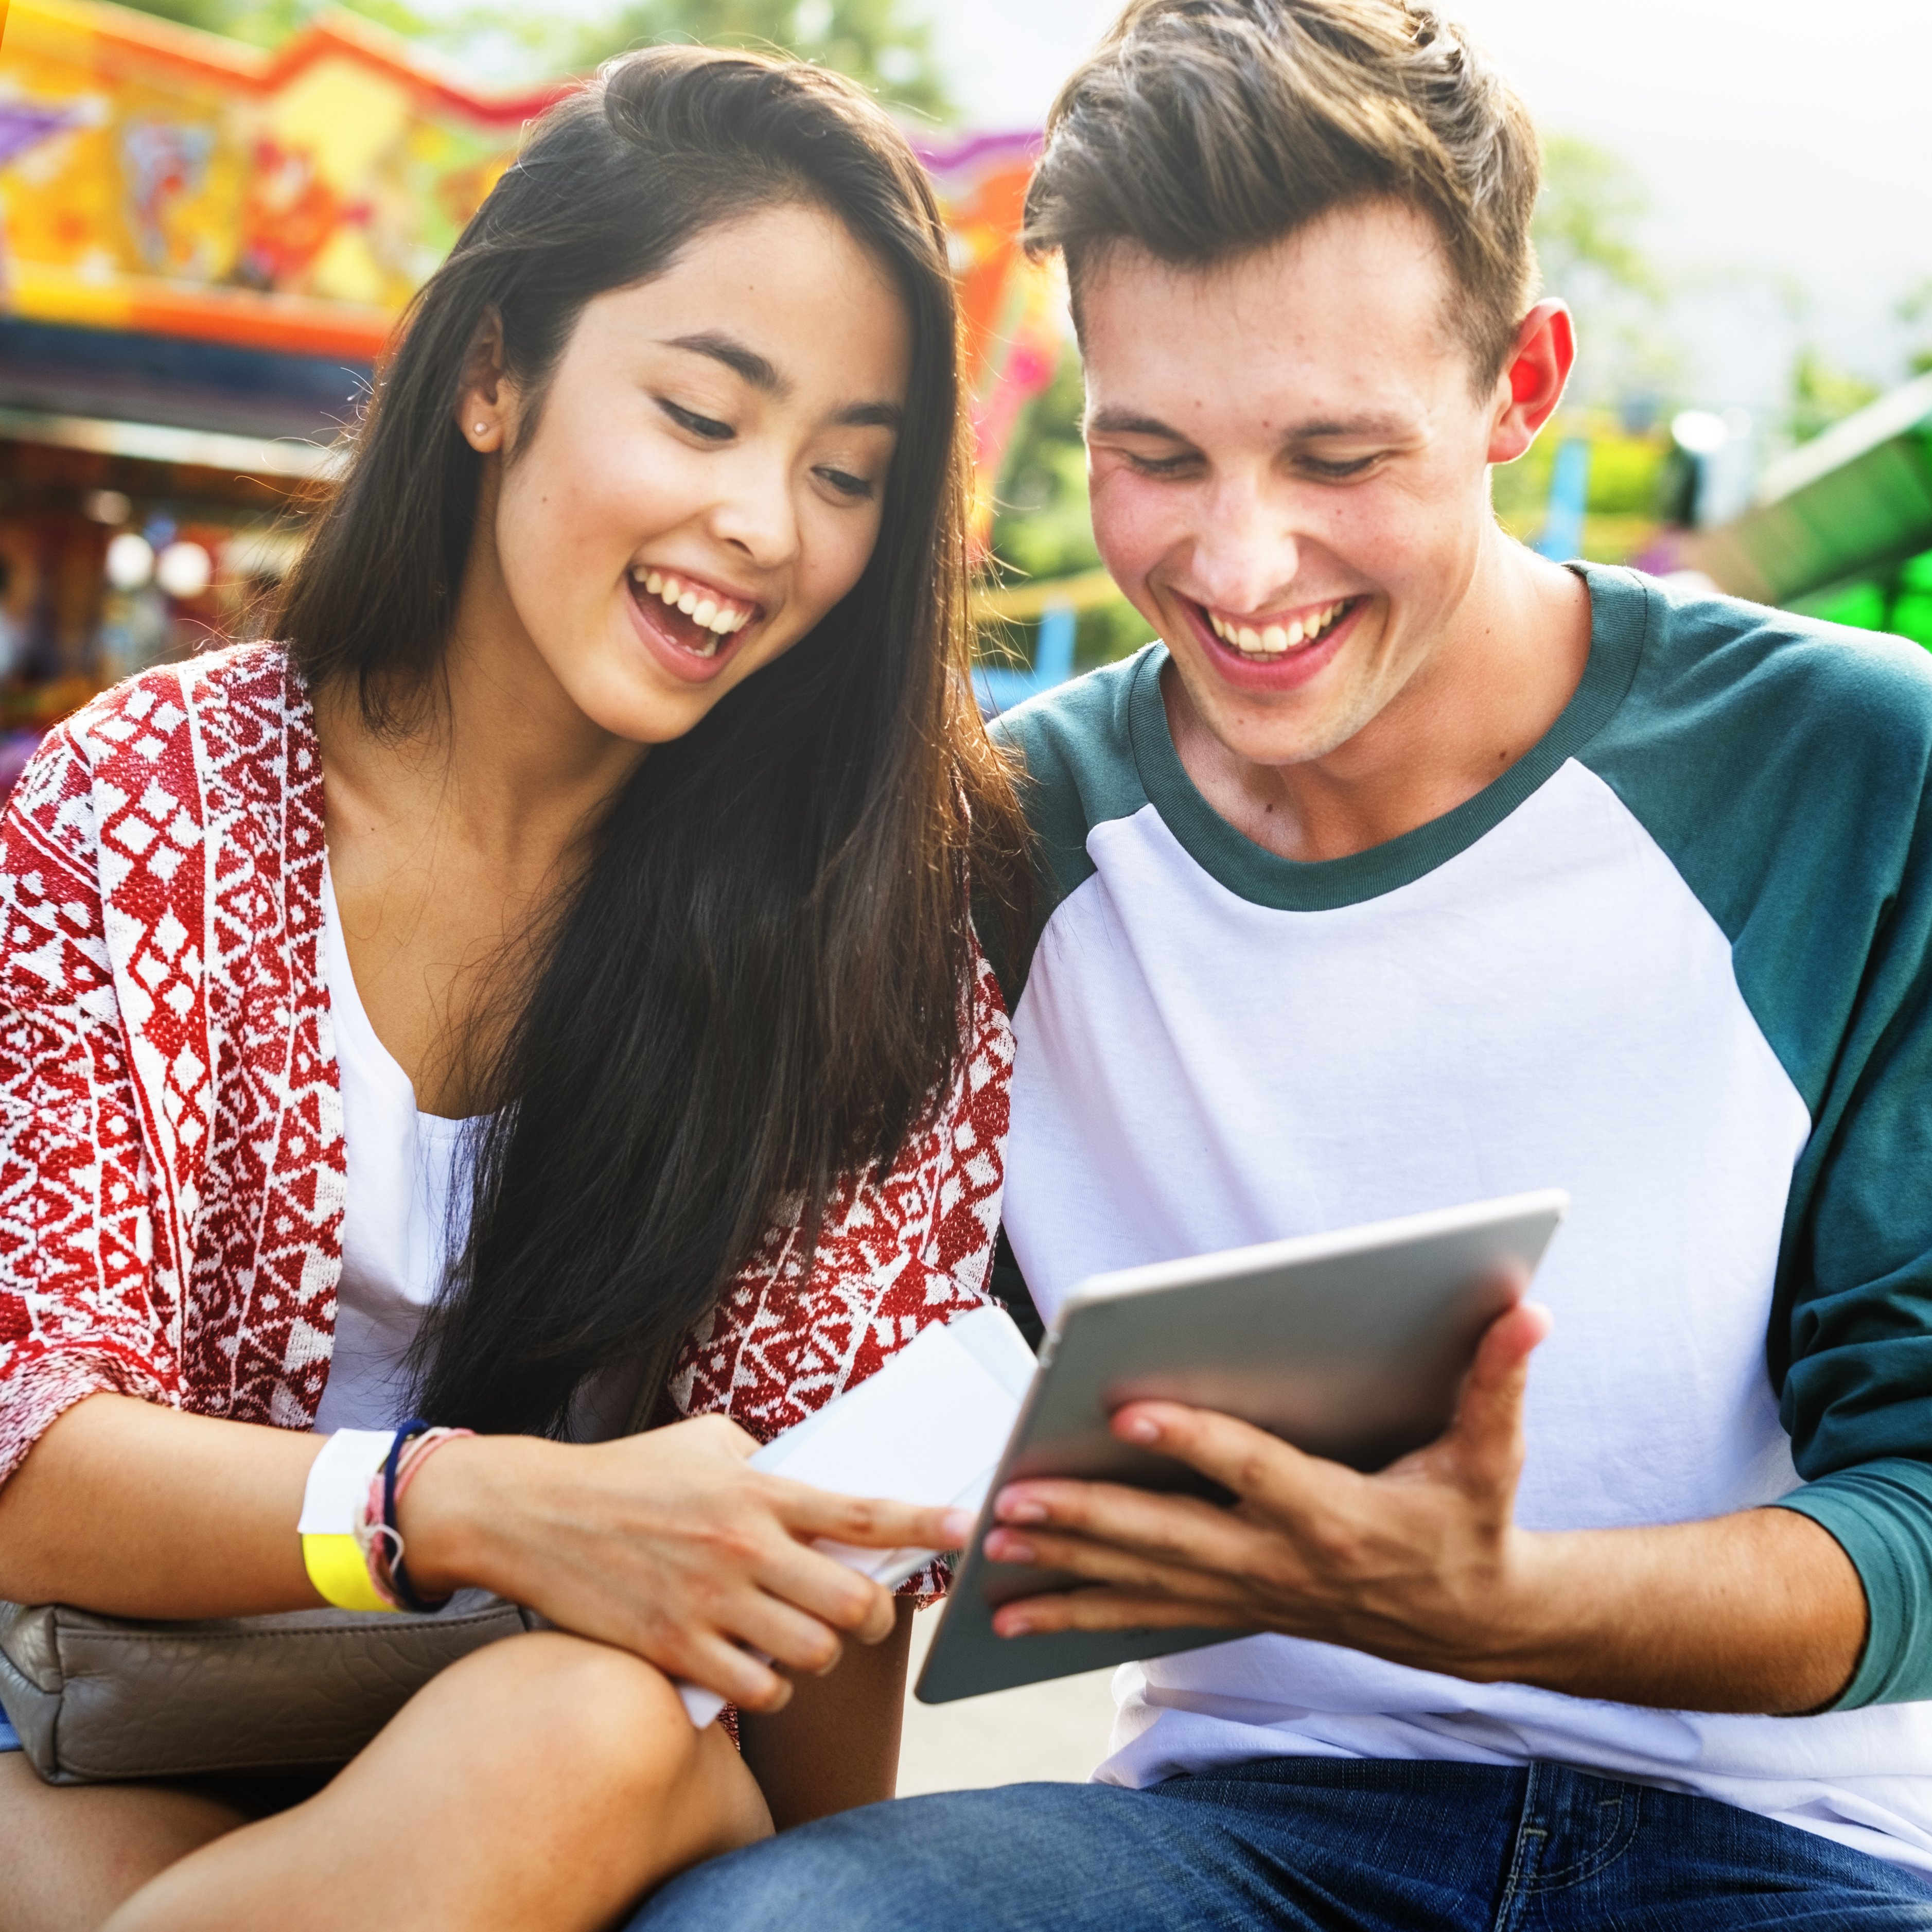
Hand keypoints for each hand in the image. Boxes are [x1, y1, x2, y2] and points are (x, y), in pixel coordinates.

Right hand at [400, 1415, 972, 1712]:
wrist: (533, 1513)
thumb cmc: (629, 1472)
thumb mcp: (707, 1443)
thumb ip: (769, 1466)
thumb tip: (825, 1488)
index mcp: (757, 1492)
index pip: (860, 1512)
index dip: (924, 1522)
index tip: (968, 1527)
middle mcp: (742, 1550)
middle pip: (852, 1604)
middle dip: (873, 1614)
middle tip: (863, 1610)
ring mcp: (707, 1605)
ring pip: (812, 1654)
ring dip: (821, 1652)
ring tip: (802, 1634)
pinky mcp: (672, 1650)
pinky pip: (758, 1688)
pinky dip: (771, 1684)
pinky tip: (758, 1663)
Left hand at [979, 1299, 1553, 1680]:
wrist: (1477, 1624)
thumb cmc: (1476, 1524)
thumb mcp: (1495, 1455)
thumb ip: (1499, 1382)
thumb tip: (1527, 1310)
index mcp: (1336, 1515)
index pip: (1255, 1471)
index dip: (1197, 1443)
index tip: (1130, 1414)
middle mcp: (1282, 1562)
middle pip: (1171, 1539)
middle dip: (1086, 1520)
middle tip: (1008, 1503)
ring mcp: (1250, 1592)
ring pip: (1143, 1582)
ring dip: (1062, 1567)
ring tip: (988, 1550)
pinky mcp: (1233, 1606)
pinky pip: (1145, 1615)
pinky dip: (1079, 1613)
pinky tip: (1016, 1615)